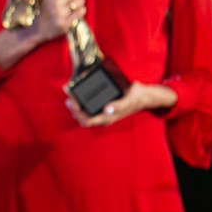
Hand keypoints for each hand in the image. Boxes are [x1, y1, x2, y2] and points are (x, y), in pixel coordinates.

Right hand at [35, 0, 85, 40]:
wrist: (34, 28)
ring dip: (79, 1)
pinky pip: (81, 13)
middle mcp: (55, 2)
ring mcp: (60, 14)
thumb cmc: (39, 2)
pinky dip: (80, 10)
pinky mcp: (64, 25)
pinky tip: (74, 10)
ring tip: (73, 2)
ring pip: (81, 1)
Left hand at [64, 81, 178, 126]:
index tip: (71, 101)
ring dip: (75, 104)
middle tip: (68, 93)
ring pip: (83, 112)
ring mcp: (102, 112)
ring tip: (69, 91)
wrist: (144, 97)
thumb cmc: (136, 98)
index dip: (76, 113)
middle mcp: (103, 116)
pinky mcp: (103, 106)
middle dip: (72, 107)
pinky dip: (80, 100)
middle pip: (81, 117)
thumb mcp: (129, 100)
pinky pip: (88, 106)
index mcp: (108, 118)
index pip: (86, 121)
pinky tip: (77, 91)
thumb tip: (107, 110)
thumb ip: (119, 106)